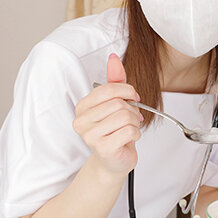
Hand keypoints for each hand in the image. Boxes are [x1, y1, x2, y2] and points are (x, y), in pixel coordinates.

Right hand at [73, 54, 141, 177]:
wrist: (114, 160)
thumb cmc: (114, 130)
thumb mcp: (115, 102)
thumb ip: (115, 80)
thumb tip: (113, 57)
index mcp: (82, 106)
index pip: (108, 89)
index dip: (127, 91)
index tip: (133, 98)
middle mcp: (81, 121)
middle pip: (118, 104)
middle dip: (132, 110)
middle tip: (131, 119)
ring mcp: (90, 136)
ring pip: (125, 116)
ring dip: (134, 123)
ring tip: (129, 129)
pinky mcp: (102, 149)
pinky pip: (129, 131)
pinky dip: (136, 134)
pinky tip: (129, 139)